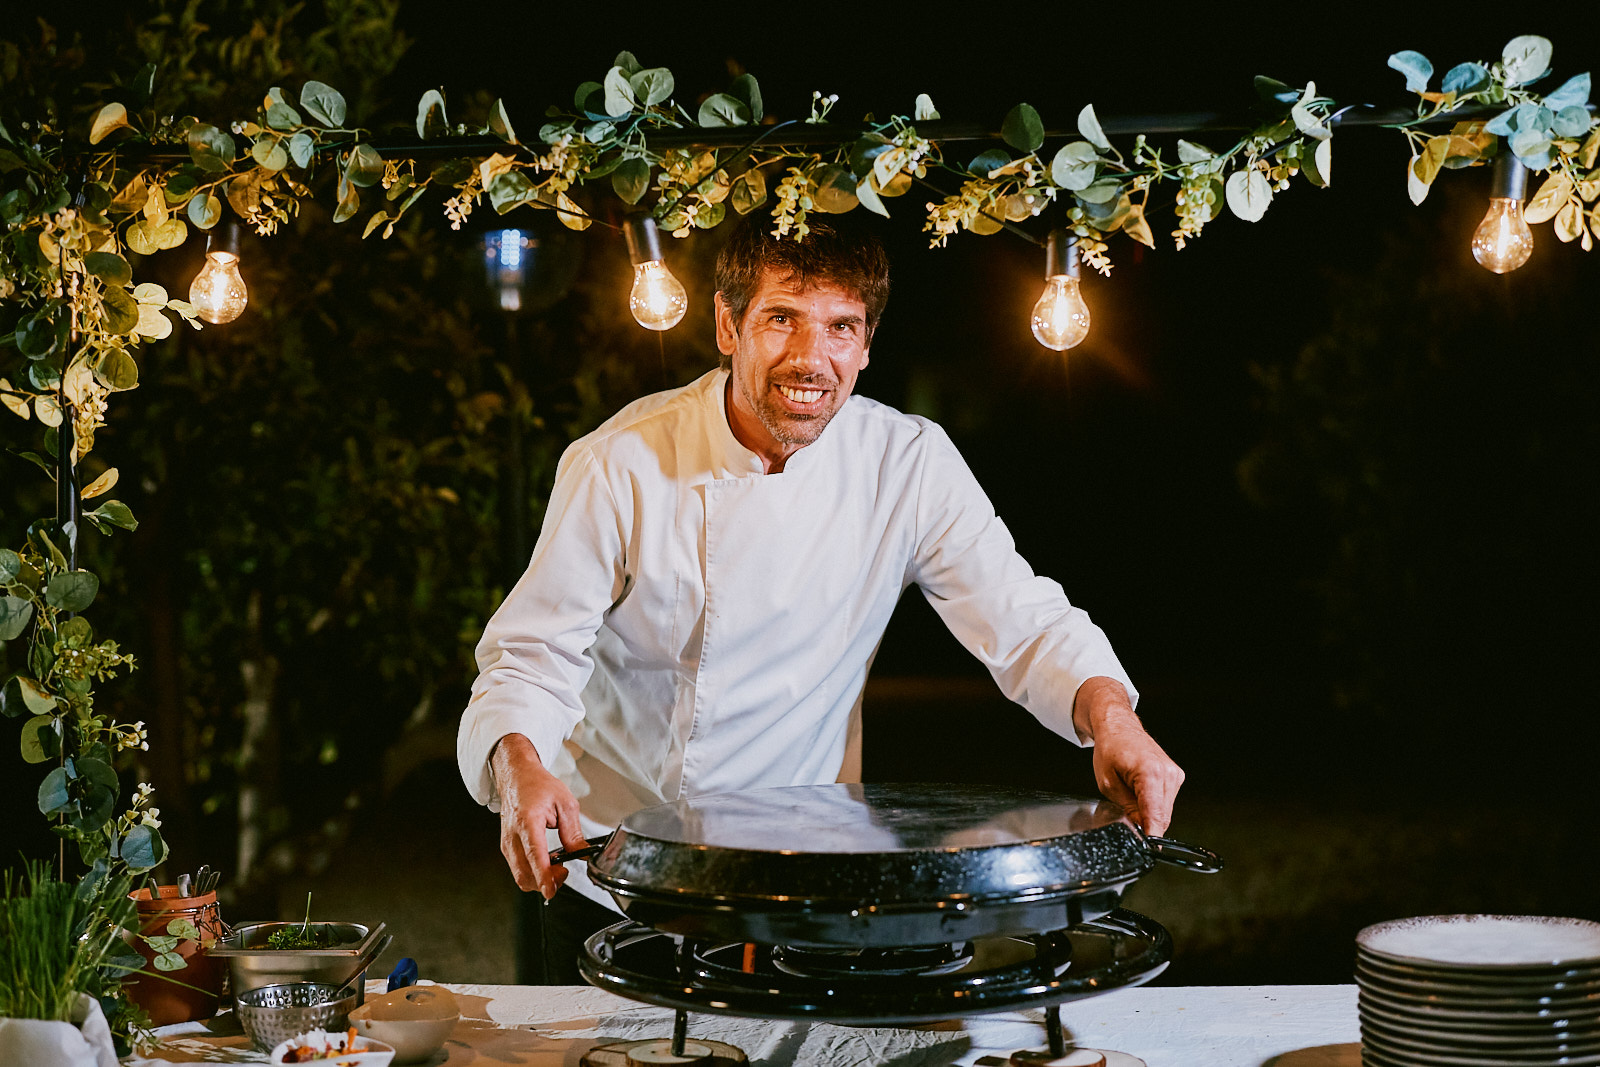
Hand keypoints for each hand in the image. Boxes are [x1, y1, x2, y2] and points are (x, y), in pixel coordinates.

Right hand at [490, 733, 586, 898]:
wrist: (517, 777)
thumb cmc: (538, 786)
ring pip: (520, 875)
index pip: (535, 854)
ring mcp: (507, 843)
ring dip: (539, 880)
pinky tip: (546, 863)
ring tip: (557, 867)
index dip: (543, 876)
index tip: (549, 891)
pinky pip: (518, 869)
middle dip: (545, 882)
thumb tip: (581, 854)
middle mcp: (512, 835)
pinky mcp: (506, 848)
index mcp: (528, 821)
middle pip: (524, 873)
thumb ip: (573, 832)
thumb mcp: (565, 803)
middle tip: (564, 872)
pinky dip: (532, 873)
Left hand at [1072, 677, 1185, 836]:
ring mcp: (1175, 774)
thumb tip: (1139, 829)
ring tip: (1130, 797)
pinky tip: (1139, 793)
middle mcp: (1168, 774)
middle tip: (1127, 821)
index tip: (1147, 849)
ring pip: (1165, 811)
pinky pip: (1166, 802)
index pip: (1156, 815)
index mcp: (1151, 774)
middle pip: (1162, 817)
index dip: (1151, 835)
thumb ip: (1126, 809)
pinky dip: (1154, 805)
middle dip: (1146, 825)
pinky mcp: (1176, 776)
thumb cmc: (1110, 749)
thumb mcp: (1108, 784)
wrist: (1119, 726)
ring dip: (1150, 814)